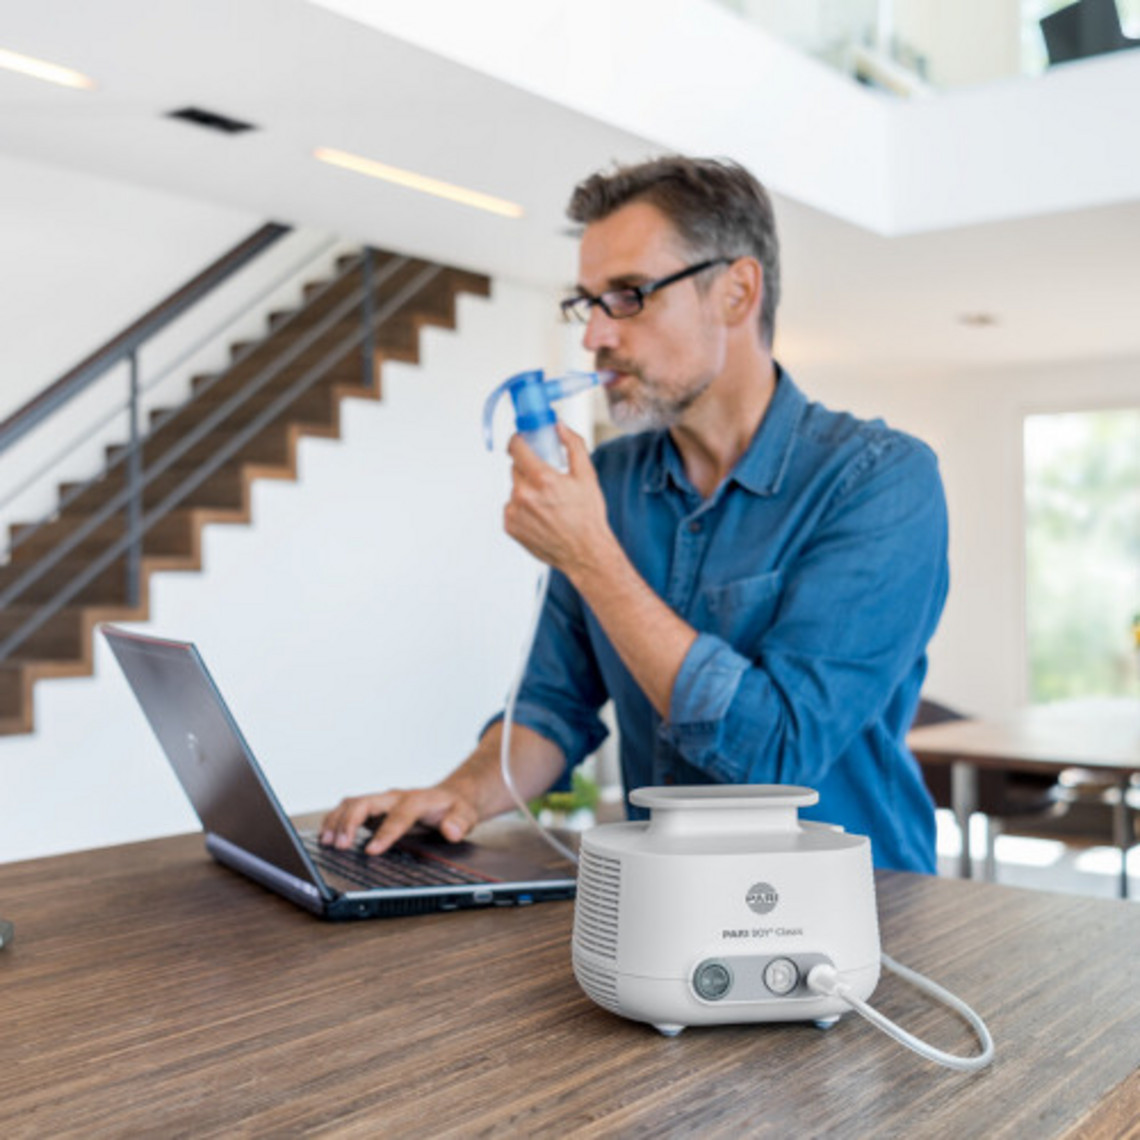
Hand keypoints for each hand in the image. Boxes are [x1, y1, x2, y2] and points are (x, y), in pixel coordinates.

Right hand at [319, 784, 479, 855]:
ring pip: (352, 803)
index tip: (372, 850)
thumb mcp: (467, 815)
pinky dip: (335, 821)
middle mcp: (395, 797)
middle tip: (339, 845)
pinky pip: (349, 810)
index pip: (399, 814)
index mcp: (417, 800)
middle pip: (366, 802)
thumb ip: (460, 822)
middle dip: (350, 822)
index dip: (385, 832)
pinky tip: (326, 837)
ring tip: (326, 842)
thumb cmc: (455, 808)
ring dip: (337, 821)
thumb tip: (451, 831)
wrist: (451, 796)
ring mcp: (382, 802)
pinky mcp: (373, 809)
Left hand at [504, 423, 617, 577]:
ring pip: (514, 489)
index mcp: (542, 479)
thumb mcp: (587, 476)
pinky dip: (522, 508)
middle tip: (546, 479)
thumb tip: (560, 427)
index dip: (519, 441)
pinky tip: (540, 516)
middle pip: (516, 468)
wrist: (585, 552)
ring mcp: (514, 512)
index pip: (516, 448)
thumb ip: (573, 445)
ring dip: (526, 490)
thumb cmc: (588, 518)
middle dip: (529, 469)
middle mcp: (524, 495)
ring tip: (547, 504)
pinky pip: (511, 507)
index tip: (522, 441)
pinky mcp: (510, 526)